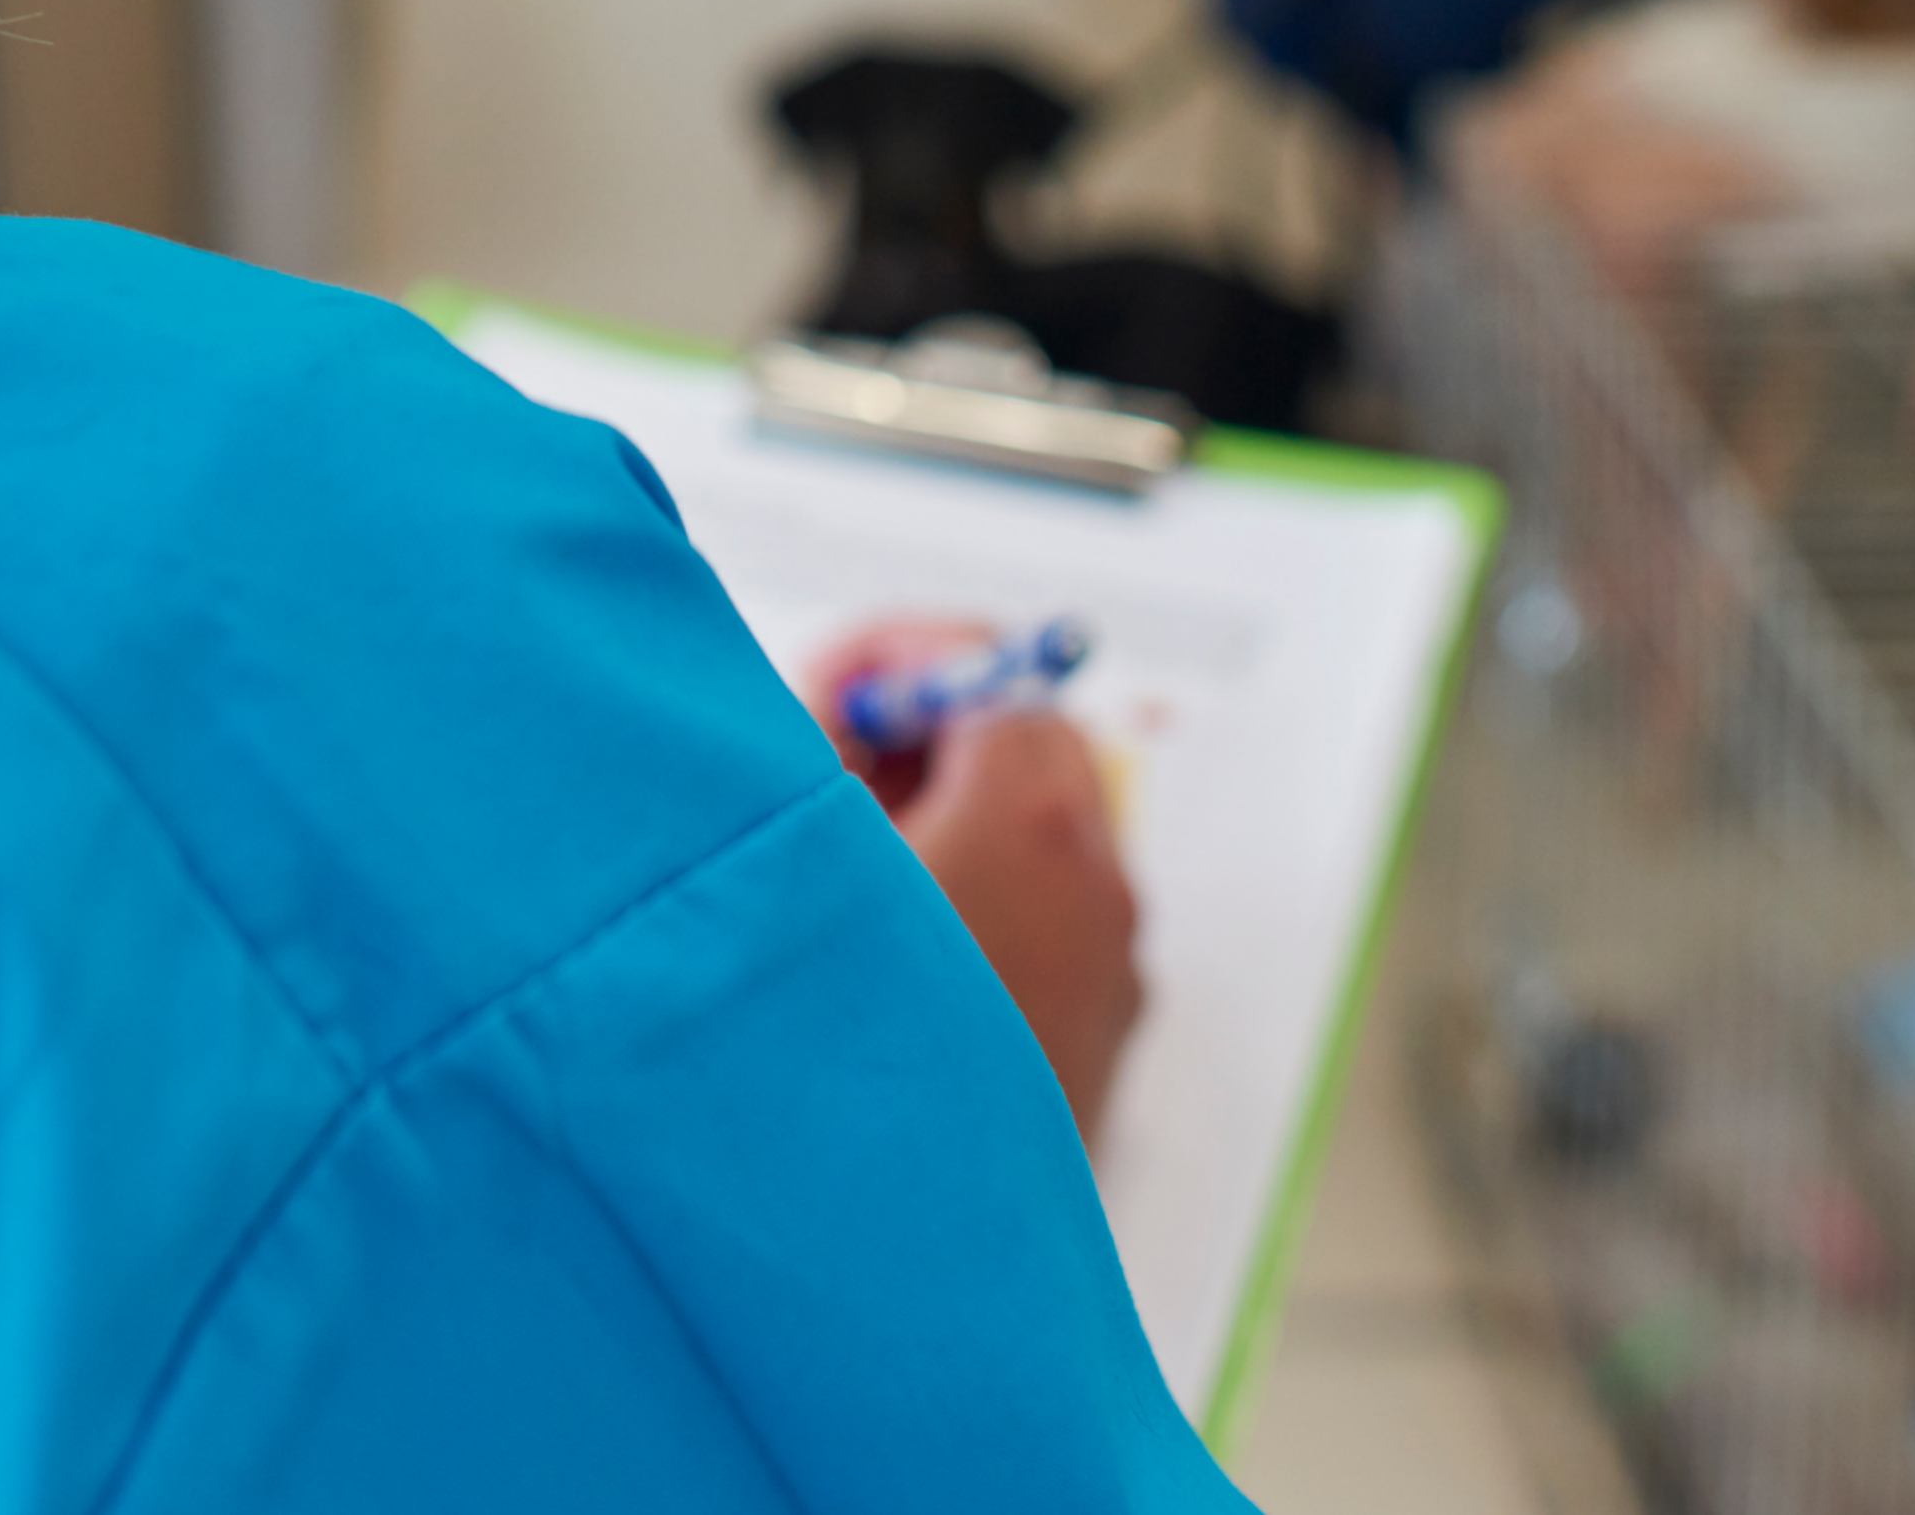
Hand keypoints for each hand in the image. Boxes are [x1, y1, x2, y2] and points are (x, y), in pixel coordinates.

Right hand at [806, 625, 1143, 1140]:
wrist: (892, 1249)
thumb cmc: (836, 1060)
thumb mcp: (800, 861)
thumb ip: (821, 747)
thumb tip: (844, 707)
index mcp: (1027, 825)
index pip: (990, 677)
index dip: (907, 664)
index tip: (847, 681)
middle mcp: (1096, 888)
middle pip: (1038, 746)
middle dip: (944, 737)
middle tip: (847, 765)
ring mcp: (1115, 968)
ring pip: (1052, 835)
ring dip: (970, 820)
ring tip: (868, 873)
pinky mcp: (1108, 1036)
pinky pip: (1062, 919)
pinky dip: (999, 899)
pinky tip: (907, 952)